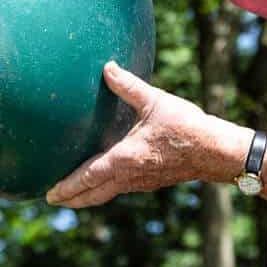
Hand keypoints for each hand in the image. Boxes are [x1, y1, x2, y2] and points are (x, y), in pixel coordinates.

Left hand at [46, 62, 237, 207]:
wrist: (216, 151)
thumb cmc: (187, 127)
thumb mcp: (154, 101)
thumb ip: (128, 86)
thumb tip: (107, 68)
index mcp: (124, 159)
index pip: (87, 177)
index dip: (67, 186)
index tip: (50, 194)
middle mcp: (129, 175)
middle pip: (93, 194)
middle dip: (72, 198)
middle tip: (52, 199)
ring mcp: (141, 181)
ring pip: (107, 193)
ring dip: (87, 196)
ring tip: (73, 195)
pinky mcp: (152, 181)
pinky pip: (121, 188)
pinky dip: (105, 189)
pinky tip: (106, 182)